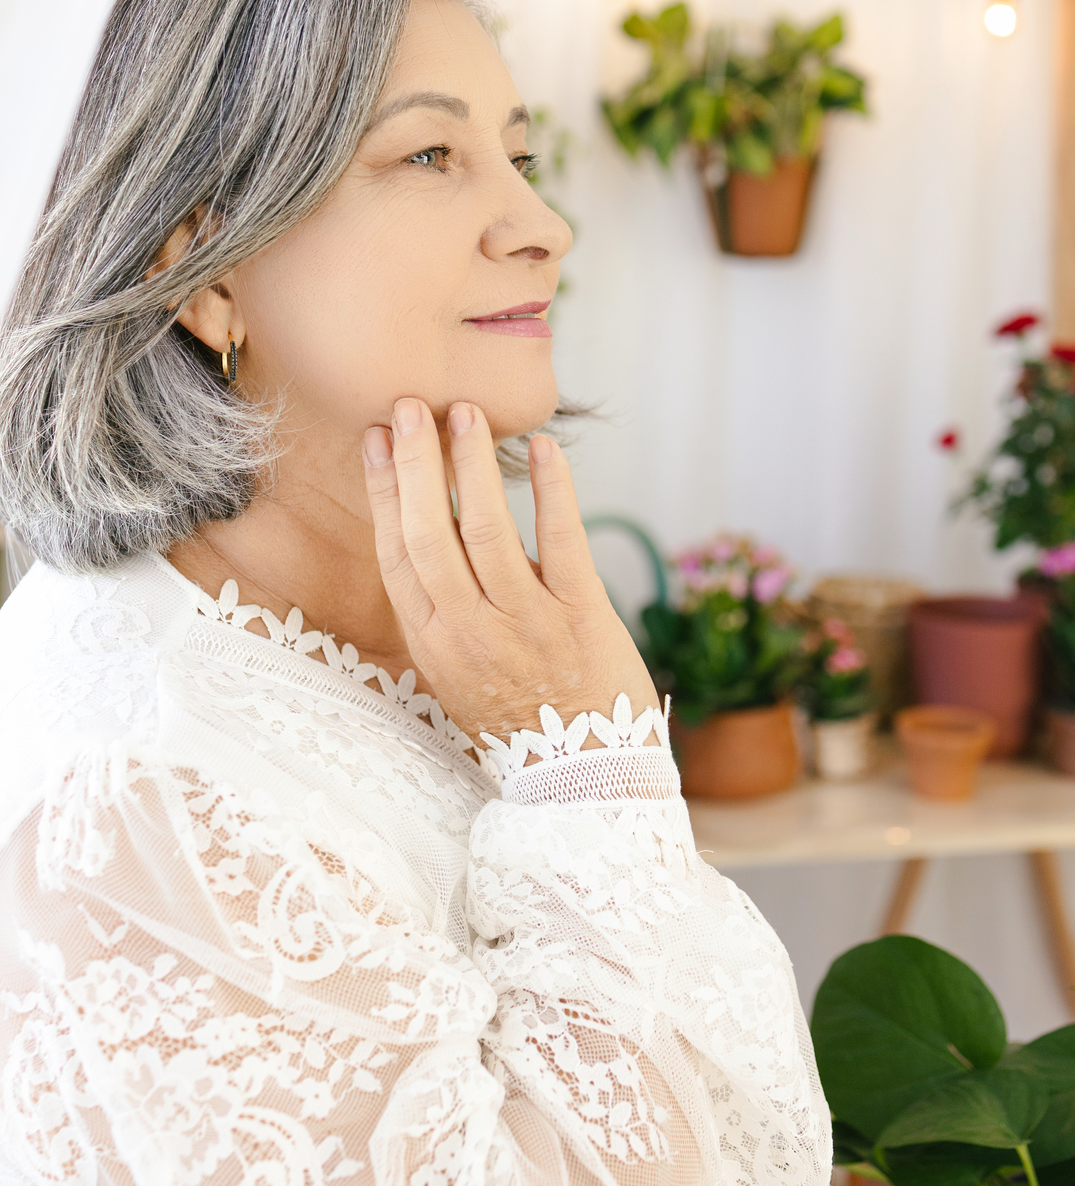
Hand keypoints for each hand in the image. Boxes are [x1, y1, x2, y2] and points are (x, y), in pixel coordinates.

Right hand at [361, 399, 658, 743]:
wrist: (586, 780)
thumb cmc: (520, 720)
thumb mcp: (456, 674)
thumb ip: (442, 611)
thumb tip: (429, 536)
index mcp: (432, 642)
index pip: (396, 552)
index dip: (385, 492)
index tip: (376, 440)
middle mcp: (469, 632)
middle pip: (430, 533)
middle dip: (417, 463)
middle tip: (410, 405)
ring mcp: (525, 624)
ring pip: (488, 531)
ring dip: (473, 466)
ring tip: (466, 413)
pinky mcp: (581, 616)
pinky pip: (563, 541)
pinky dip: (552, 490)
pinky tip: (545, 447)